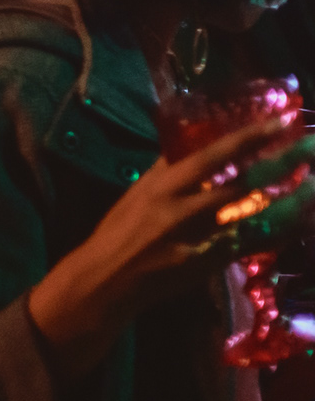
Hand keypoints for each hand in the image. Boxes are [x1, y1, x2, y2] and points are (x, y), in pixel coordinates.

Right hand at [30, 116, 314, 378]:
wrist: (107, 278)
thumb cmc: (119, 231)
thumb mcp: (137, 193)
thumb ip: (165, 169)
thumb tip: (188, 143)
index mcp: (164, 185)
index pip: (214, 155)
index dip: (250, 138)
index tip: (281, 122)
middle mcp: (184, 209)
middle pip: (243, 183)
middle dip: (281, 165)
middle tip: (310, 148)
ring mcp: (198, 238)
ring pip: (254, 216)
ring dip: (290, 200)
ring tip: (313, 186)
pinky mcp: (208, 263)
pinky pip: (251, 245)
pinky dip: (276, 233)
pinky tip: (299, 223)